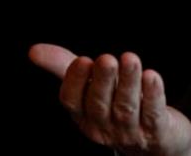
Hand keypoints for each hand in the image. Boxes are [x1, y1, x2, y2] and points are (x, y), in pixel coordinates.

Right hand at [29, 43, 190, 155]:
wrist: (155, 140)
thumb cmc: (115, 106)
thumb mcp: (89, 88)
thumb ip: (64, 67)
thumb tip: (33, 50)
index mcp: (83, 116)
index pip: (72, 102)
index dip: (76, 82)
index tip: (82, 60)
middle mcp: (104, 127)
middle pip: (99, 104)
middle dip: (102, 81)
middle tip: (106, 59)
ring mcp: (130, 132)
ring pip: (126, 108)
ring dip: (128, 82)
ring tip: (130, 59)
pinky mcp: (157, 132)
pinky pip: (153, 113)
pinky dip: (152, 94)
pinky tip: (152, 76)